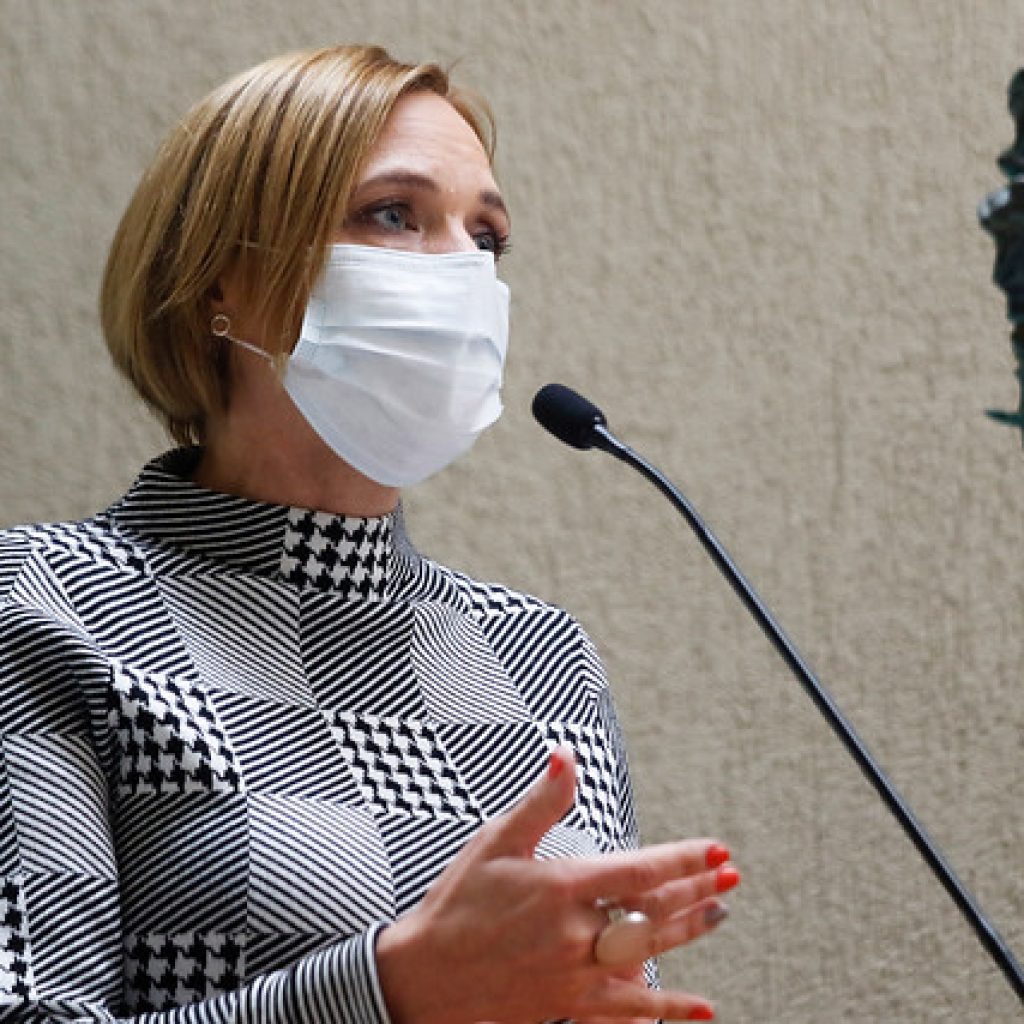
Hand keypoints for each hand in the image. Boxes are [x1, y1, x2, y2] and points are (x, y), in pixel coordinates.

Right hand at [376, 745, 736, 1023]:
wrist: (424, 977)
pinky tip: (700, 1008)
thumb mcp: (495, 841)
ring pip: (649, 956)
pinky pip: (629, 1011)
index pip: (640, 870)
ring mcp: (576, 974)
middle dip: (696, 892)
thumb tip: (565, 756)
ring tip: (720, 916)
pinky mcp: (569, 1006)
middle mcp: (576, 933)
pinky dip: (668, 1010)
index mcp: (563, 887)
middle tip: (731, 879)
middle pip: (653, 912)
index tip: (716, 850)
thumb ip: (541, 802)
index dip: (683, 860)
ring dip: (688, 934)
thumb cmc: (457, 902)